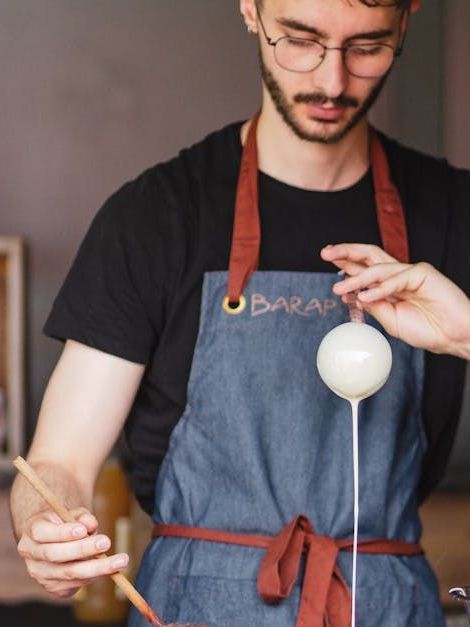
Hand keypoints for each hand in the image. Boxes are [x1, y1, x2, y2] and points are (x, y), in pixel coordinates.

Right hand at [17, 507, 128, 598]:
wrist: (57, 539)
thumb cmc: (66, 521)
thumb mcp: (74, 513)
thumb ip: (82, 516)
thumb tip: (90, 524)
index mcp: (32, 530)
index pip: (41, 533)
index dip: (62, 533)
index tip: (83, 530)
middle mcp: (32, 555)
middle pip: (55, 555)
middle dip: (83, 549)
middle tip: (106, 542)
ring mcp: (40, 574)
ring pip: (68, 573)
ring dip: (96, 567)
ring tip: (120, 560)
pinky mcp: (53, 588)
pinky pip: (74, 584)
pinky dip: (93, 576)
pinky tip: (108, 569)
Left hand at [321, 243, 469, 357]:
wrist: (454, 337)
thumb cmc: (428, 330)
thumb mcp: (391, 320)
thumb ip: (374, 306)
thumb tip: (351, 295)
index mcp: (390, 285)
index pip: (364, 268)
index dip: (346, 262)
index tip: (327, 259)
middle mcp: (398, 275)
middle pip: (369, 256)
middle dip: (346, 252)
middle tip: (326, 252)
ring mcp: (411, 272)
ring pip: (378, 268)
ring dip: (356, 277)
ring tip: (339, 287)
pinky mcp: (423, 273)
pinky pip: (396, 278)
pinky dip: (379, 288)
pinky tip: (365, 296)